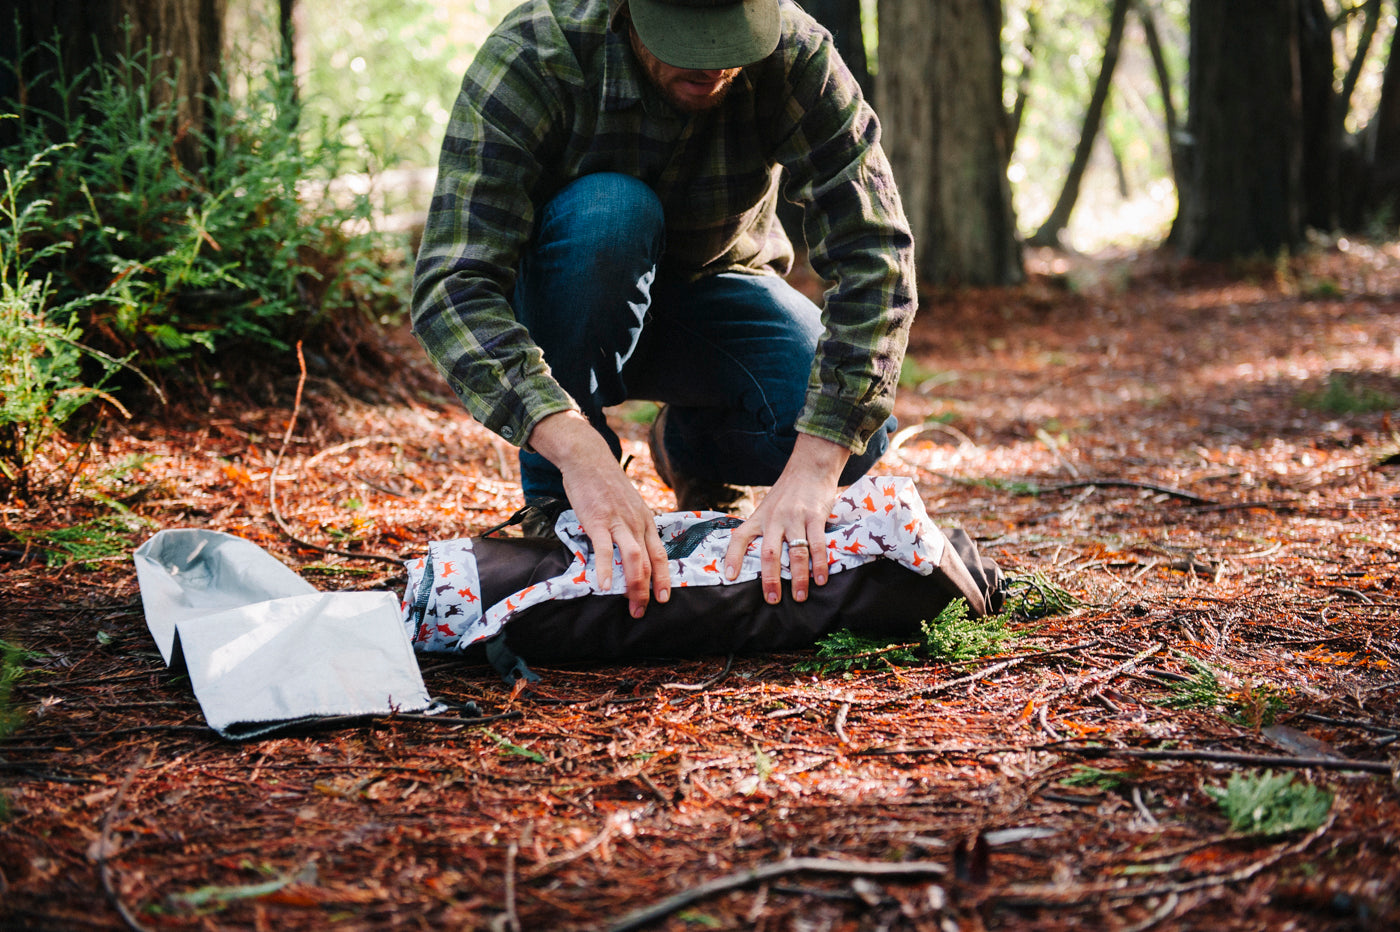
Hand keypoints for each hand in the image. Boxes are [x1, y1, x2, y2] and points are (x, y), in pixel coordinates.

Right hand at [527, 412, 670, 616]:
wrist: (589, 459)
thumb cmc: (606, 484)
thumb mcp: (629, 504)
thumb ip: (633, 525)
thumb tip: (633, 547)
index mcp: (646, 520)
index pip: (660, 554)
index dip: (664, 578)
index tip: (664, 597)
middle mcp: (637, 523)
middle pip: (650, 562)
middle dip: (649, 590)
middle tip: (643, 611)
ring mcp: (619, 522)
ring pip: (634, 558)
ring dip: (634, 586)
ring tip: (631, 606)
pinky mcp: (598, 521)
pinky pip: (605, 549)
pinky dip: (606, 569)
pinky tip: (604, 587)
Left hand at [723, 433, 850, 603]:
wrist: (810, 467)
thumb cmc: (787, 492)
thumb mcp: (767, 508)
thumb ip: (762, 529)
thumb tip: (758, 559)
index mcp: (759, 518)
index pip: (739, 537)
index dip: (732, 557)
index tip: (729, 577)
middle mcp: (774, 519)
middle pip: (769, 553)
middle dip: (770, 579)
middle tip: (772, 600)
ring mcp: (795, 518)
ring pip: (795, 552)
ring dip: (797, 578)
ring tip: (800, 597)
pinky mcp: (815, 516)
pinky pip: (817, 544)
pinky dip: (819, 564)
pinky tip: (820, 579)